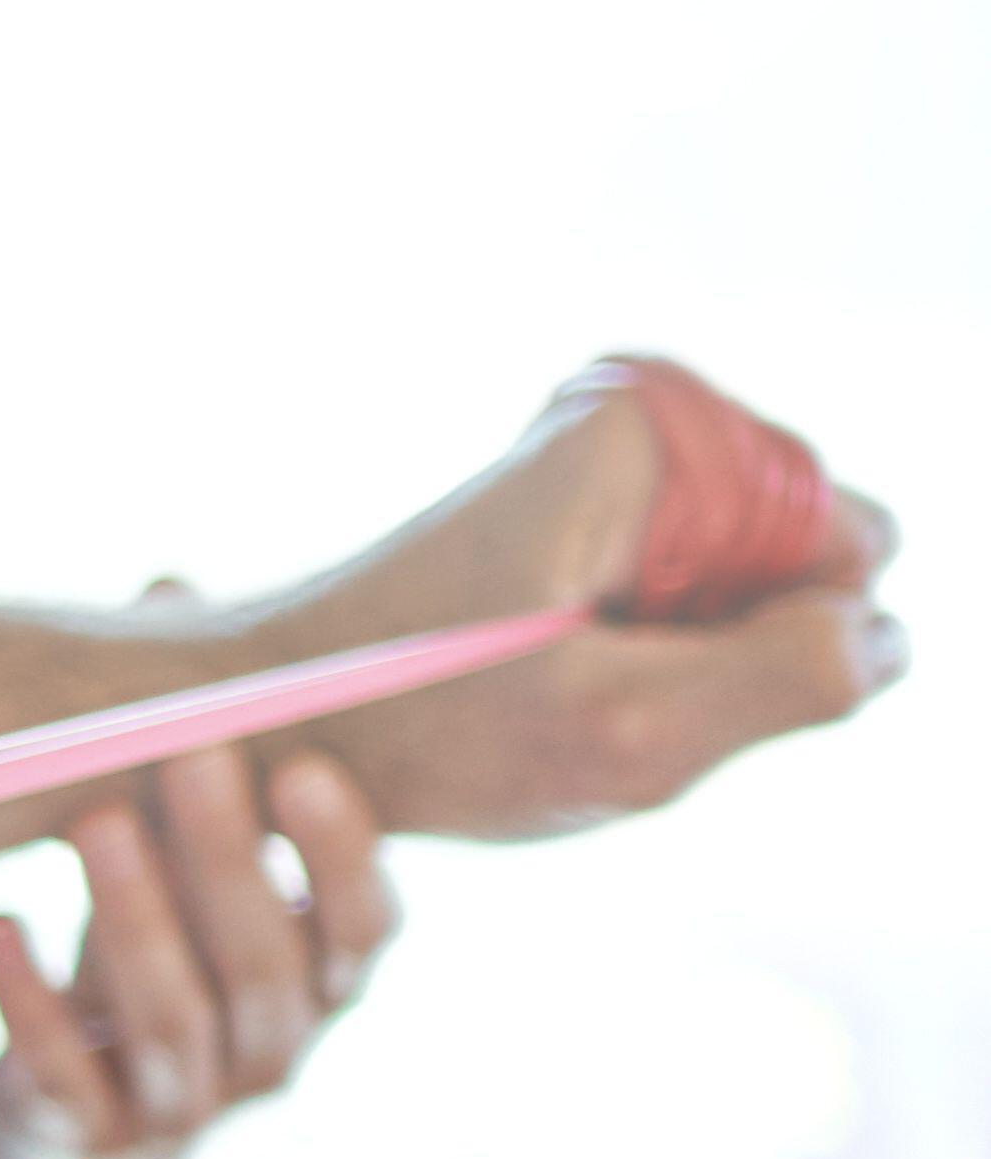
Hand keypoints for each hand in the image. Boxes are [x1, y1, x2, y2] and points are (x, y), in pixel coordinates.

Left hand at [0, 718, 392, 1158]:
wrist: (74, 1118)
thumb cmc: (148, 950)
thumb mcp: (175, 861)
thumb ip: (190, 746)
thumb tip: (167, 590)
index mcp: (319, 984)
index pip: (366, 929)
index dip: (342, 855)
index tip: (304, 764)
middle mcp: (272, 1052)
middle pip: (264, 966)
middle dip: (228, 858)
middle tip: (191, 755)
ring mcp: (185, 1107)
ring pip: (170, 1019)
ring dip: (134, 917)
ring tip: (95, 823)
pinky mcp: (90, 1137)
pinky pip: (62, 1074)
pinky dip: (27, 999)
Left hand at [285, 360, 900, 842]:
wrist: (270, 715)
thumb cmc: (420, 725)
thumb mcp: (624, 730)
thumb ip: (791, 677)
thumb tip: (888, 632)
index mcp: (651, 430)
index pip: (852, 538)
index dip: (787, 641)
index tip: (647, 671)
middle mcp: (638, 428)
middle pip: (805, 566)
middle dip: (739, 654)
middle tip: (602, 693)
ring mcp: (614, 481)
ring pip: (751, 604)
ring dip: (689, 675)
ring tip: (566, 693)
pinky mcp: (587, 534)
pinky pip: (689, 620)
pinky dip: (646, 678)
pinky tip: (551, 693)